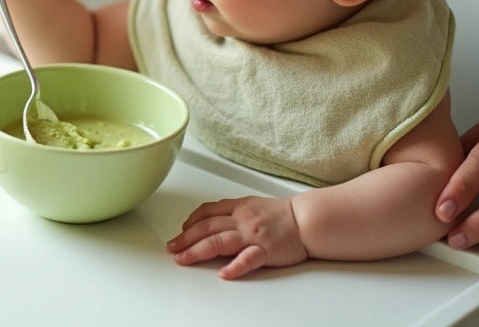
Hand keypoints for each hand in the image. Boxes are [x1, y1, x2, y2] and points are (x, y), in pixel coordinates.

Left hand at [167, 196, 307, 279]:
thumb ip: (232, 211)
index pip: (208, 211)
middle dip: (185, 239)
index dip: (191, 221)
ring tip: (183, 259)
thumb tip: (209, 219)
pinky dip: (235, 266)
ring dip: (197, 251)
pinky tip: (223, 273)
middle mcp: (242, 220)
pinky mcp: (266, 250)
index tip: (180, 230)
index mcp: (238, 207)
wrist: (307, 220)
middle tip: (171, 248)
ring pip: (219, 242)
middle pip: (207, 228)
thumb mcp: (253, 204)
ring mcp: (252, 235)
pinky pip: (248, 259)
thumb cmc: (282, 214)